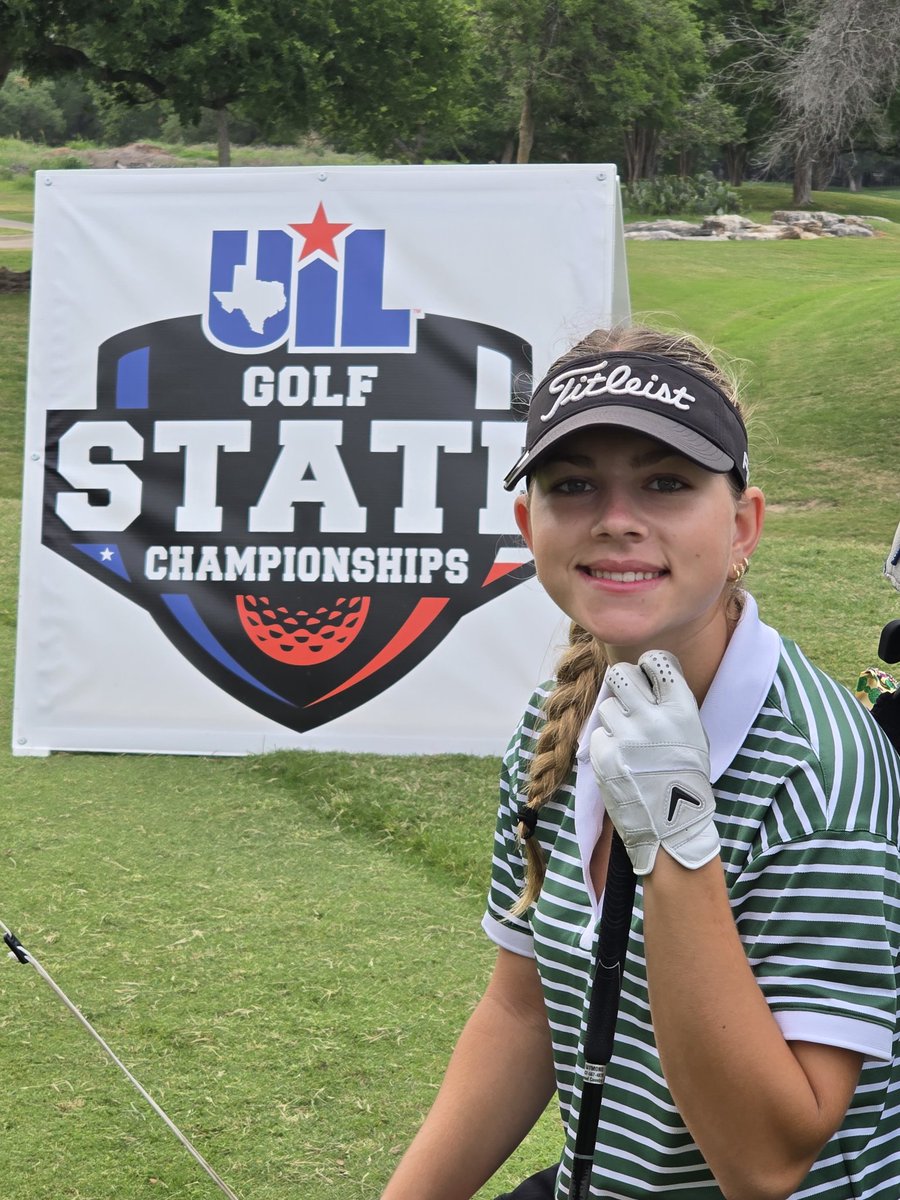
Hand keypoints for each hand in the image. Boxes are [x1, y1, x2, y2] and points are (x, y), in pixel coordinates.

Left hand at [589, 650, 718, 875]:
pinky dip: (607, 744)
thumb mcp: (693, 735)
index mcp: (681, 709)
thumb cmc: (685, 778)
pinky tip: (622, 760)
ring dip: (615, 719)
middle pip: (621, 674)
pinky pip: (598, 733)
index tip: (647, 675)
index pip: (657, 661)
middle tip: (628, 696)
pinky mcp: (604, 754)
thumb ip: (671, 705)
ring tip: (630, 741)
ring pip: (607, 706)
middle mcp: (652, 717)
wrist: (670, 824)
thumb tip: (648, 676)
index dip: (649, 666)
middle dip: (622, 682)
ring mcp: (625, 736)